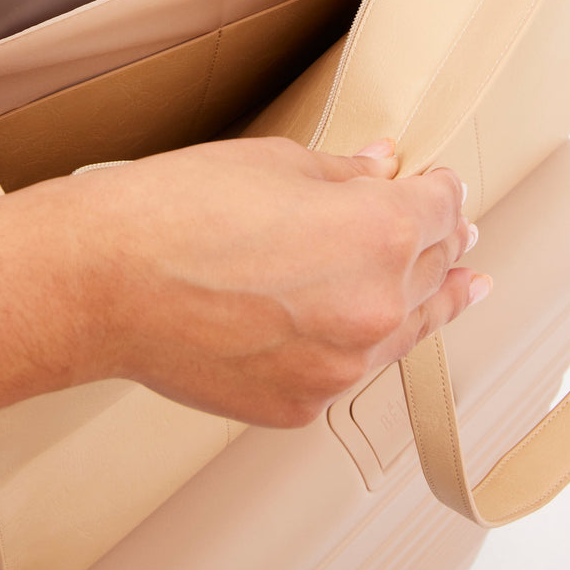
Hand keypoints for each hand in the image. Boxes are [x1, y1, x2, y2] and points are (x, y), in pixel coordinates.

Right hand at [69, 137, 485, 426]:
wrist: (107, 280)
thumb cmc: (178, 209)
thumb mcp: (274, 163)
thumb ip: (344, 173)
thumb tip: (381, 167)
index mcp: (380, 232)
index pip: (441, 208)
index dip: (445, 191)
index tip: (444, 186)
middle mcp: (375, 307)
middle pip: (432, 270)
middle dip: (444, 244)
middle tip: (462, 238)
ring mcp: (340, 367)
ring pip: (402, 331)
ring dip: (420, 302)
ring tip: (455, 292)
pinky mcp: (300, 406)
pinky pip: (344, 370)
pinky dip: (352, 344)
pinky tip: (348, 325)